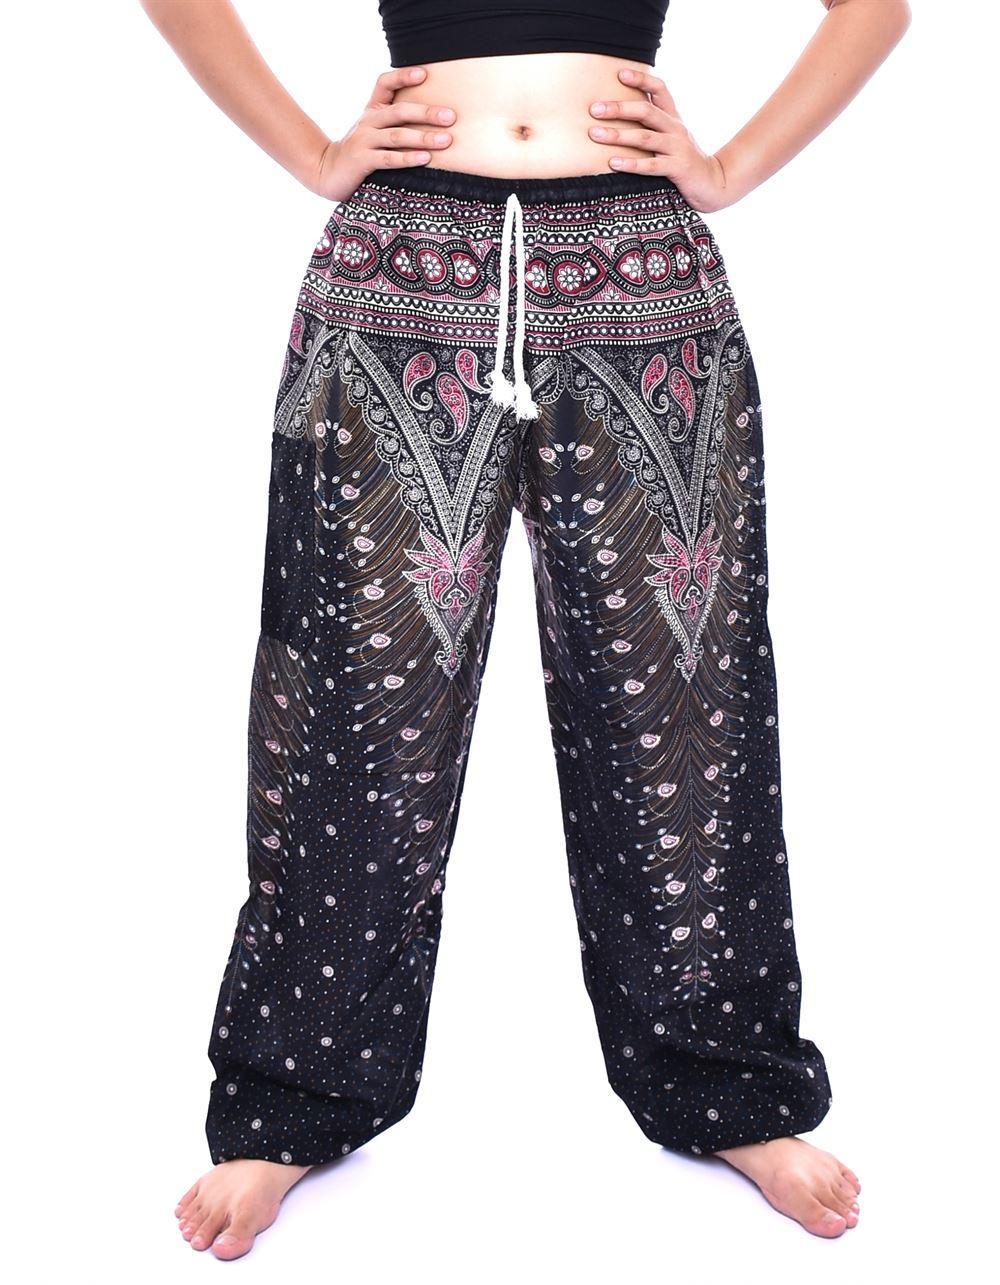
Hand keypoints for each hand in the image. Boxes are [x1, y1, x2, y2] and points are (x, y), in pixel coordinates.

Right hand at [312, 66, 455, 201]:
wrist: (328, 171)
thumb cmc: (360, 151)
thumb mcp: (374, 130)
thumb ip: (395, 121)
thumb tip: (434, 119)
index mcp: (372, 109)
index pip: (385, 83)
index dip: (403, 76)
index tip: (424, 73)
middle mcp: (368, 121)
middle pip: (399, 111)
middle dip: (426, 113)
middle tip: (450, 116)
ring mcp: (364, 140)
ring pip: (397, 136)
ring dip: (423, 138)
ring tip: (446, 140)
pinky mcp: (362, 161)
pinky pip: (388, 158)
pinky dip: (408, 158)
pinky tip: (425, 158)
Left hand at [589, 68, 736, 212]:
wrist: (712, 183)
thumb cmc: (683, 160)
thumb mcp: (671, 137)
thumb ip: (652, 126)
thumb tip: (621, 115)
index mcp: (673, 118)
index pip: (660, 90)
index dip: (642, 79)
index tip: (619, 73)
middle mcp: (675, 129)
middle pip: (646, 112)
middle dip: (619, 109)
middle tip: (594, 109)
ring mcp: (677, 148)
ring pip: (645, 138)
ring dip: (618, 136)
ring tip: (595, 134)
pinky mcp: (677, 169)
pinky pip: (651, 165)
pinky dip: (631, 164)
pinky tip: (613, 163)